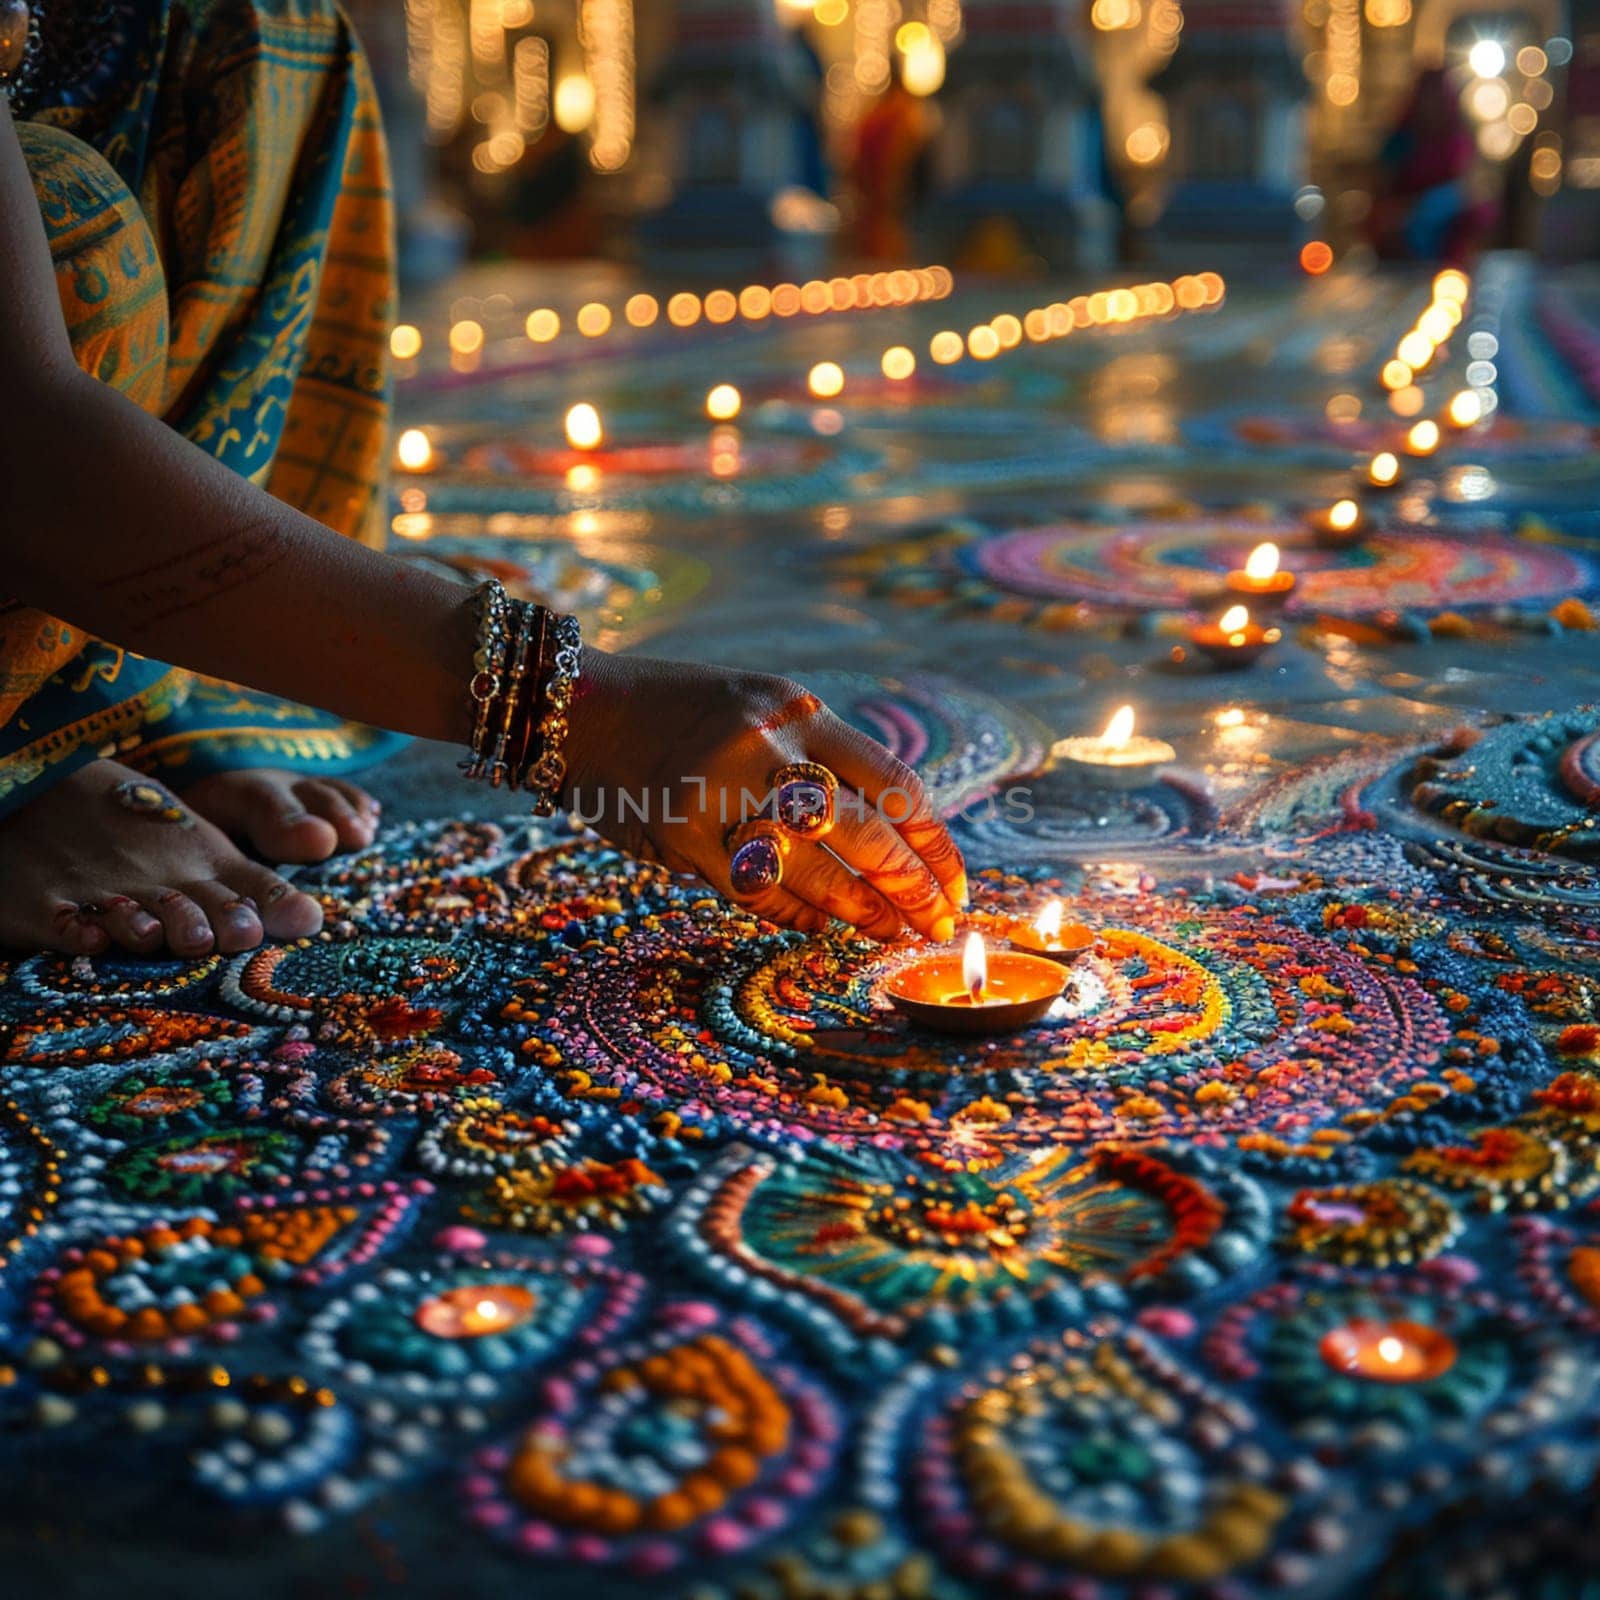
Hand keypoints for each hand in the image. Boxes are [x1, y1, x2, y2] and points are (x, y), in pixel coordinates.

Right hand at [562, 652, 966, 939]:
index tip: (954, 881)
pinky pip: (759, 891)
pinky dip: (796, 914)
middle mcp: (766, 748)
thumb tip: (888, 841)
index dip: (934, 841)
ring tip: (889, 934)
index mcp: (797, 711)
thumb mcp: (760, 709)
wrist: (580, 710)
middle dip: (914, 888)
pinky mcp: (683, 838)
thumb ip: (818, 760)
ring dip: (862, 912)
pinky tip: (820, 927)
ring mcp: (723, 793)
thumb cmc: (680, 712)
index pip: (893, 782)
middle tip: (938, 924)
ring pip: (818, 872)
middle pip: (868, 832)